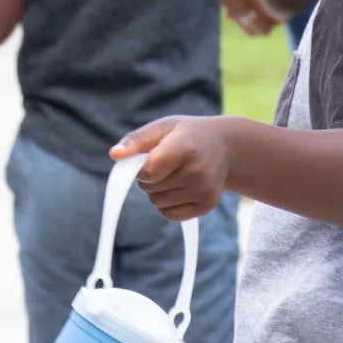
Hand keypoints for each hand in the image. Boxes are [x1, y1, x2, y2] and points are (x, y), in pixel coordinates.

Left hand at [112, 116, 233, 220]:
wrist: (227, 147)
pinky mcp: (206, 206)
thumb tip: (115, 155)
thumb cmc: (188, 135)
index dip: (141, 168)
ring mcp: (204, 191)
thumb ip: (137, 140)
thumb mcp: (164, 127)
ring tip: (174, 174)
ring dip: (158, 191)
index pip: (148, 172)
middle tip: (165, 164)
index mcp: (185, 148)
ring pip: (158, 203)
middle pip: (151, 189)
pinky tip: (180, 189)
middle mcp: (197, 172)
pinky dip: (167, 205)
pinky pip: (170, 215)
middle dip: (150, 178)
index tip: (149, 158)